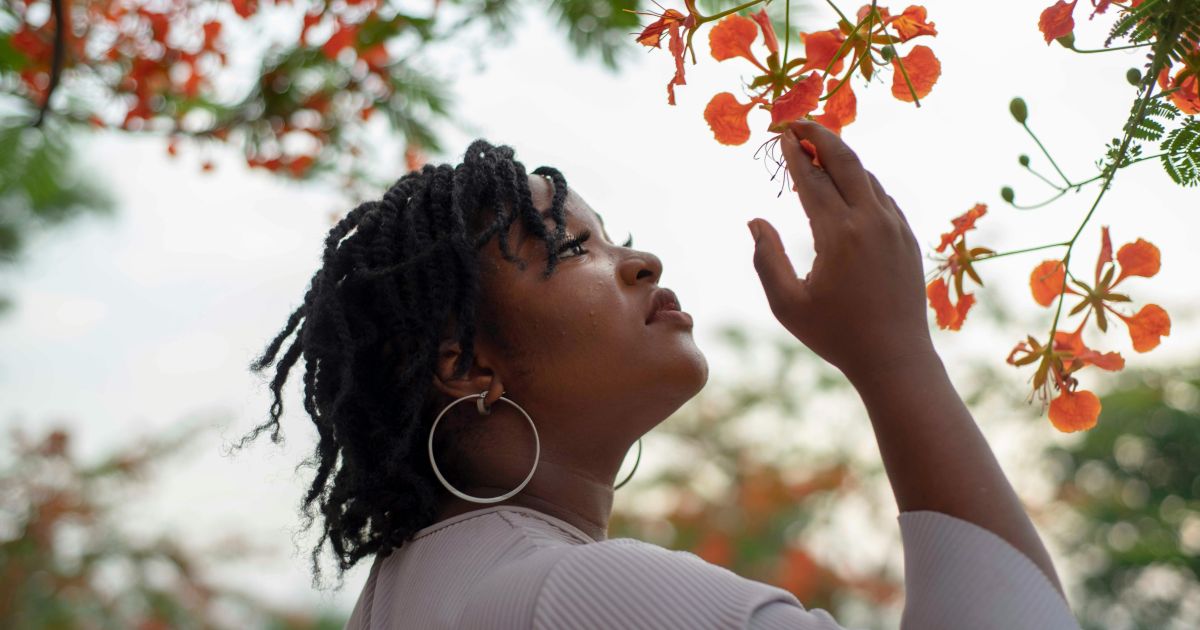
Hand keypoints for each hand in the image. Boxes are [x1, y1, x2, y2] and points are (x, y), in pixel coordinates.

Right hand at [749, 120, 933, 383]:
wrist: (896, 358)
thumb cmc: (835, 335)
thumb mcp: (787, 304)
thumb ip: (765, 259)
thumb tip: (756, 221)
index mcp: (839, 234)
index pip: (812, 179)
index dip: (793, 155)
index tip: (779, 135)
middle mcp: (871, 221)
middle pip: (845, 160)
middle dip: (820, 135)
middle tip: (797, 122)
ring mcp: (895, 227)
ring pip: (867, 176)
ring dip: (841, 157)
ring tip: (817, 147)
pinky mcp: (908, 237)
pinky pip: (882, 196)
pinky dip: (861, 180)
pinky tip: (847, 183)